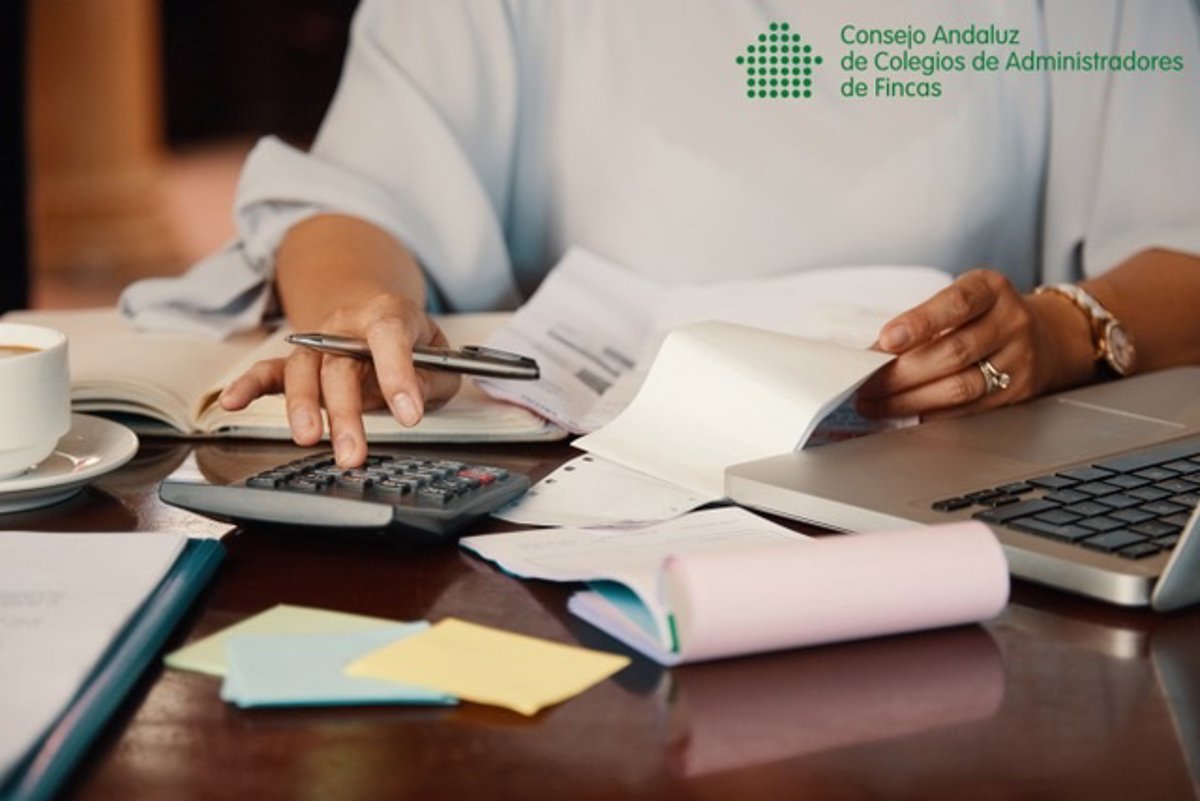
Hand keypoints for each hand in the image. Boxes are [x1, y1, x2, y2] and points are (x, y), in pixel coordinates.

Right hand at [218, 294, 460, 466]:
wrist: (380, 319)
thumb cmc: (414, 344)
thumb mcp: (440, 360)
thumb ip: (431, 379)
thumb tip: (411, 400)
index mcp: (389, 315)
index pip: (390, 336)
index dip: (398, 374)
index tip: (409, 414)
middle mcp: (346, 326)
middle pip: (339, 364)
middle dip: (346, 411)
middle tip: (353, 452)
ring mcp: (318, 343)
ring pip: (303, 371)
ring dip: (303, 407)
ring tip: (309, 440)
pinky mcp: (298, 362)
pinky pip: (268, 371)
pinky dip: (248, 385)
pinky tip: (232, 401)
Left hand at [855, 269, 1084, 420]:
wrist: (1047, 336)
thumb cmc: (986, 315)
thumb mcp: (960, 300)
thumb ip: (922, 321)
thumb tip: (874, 354)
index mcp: (991, 289)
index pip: (956, 304)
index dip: (920, 322)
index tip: (886, 339)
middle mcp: (1010, 322)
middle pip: (953, 352)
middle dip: (901, 373)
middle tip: (865, 384)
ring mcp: (1018, 360)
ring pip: (960, 387)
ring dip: (910, 400)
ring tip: (876, 404)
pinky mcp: (1017, 393)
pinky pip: (968, 409)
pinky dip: (931, 414)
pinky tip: (905, 413)